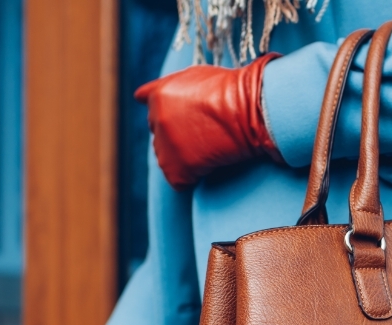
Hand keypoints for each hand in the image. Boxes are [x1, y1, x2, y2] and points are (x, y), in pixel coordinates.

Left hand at [135, 53, 282, 187]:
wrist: (253, 111)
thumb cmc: (232, 91)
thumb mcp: (194, 76)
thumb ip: (165, 87)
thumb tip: (137, 97)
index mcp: (158, 95)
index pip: (152, 110)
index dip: (174, 115)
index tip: (191, 118)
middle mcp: (156, 119)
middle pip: (160, 136)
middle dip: (178, 137)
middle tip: (206, 134)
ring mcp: (165, 145)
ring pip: (167, 159)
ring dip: (185, 158)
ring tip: (210, 148)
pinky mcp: (177, 168)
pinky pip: (179, 182)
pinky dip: (193, 178)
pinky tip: (211, 164)